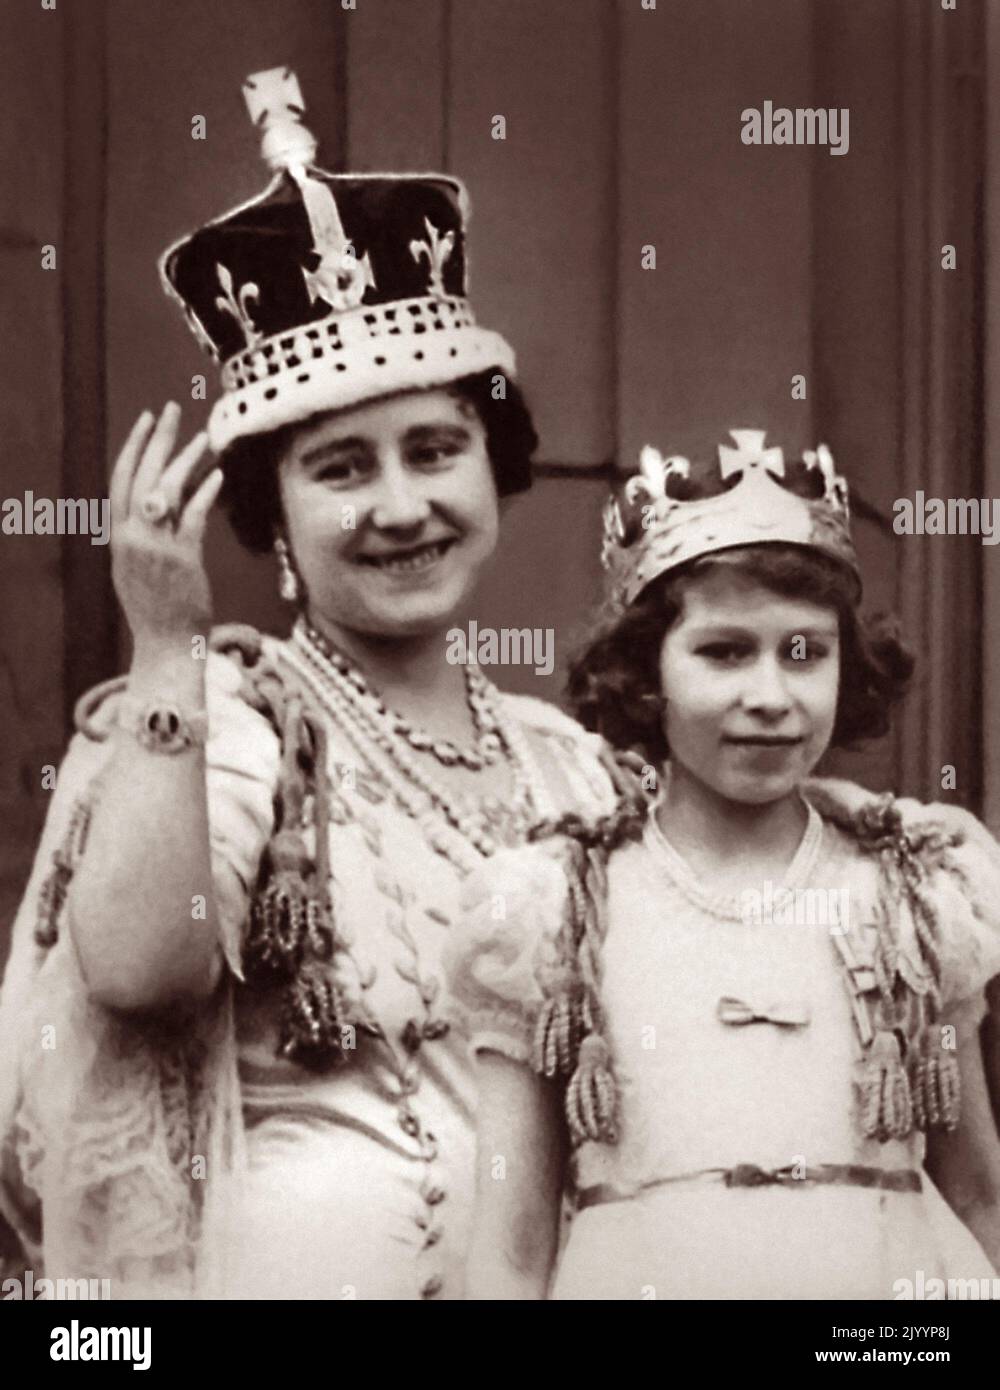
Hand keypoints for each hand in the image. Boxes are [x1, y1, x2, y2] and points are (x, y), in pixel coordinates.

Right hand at [110, 402, 222, 652]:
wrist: (166, 645)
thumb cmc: (159, 607)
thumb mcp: (137, 566)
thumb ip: (143, 534)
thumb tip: (159, 501)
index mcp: (119, 536)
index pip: (121, 479)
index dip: (134, 447)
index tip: (147, 420)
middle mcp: (132, 538)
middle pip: (142, 475)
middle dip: (158, 438)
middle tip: (173, 408)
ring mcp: (155, 548)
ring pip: (166, 491)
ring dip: (186, 460)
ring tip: (204, 437)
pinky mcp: (181, 560)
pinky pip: (193, 518)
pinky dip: (205, 493)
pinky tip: (218, 476)